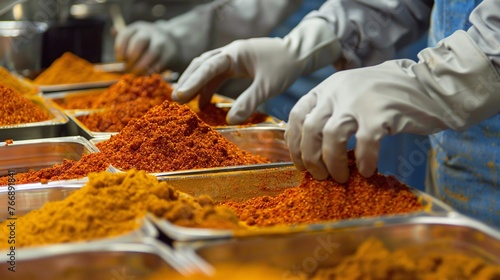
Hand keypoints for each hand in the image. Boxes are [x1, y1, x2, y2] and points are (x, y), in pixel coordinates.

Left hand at [114, 21, 176, 73]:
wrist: (171, 42)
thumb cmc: (146, 43)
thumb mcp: (135, 36)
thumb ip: (123, 38)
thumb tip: (112, 30)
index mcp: (137, 28)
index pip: (126, 34)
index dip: (120, 48)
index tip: (119, 59)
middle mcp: (149, 33)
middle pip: (140, 41)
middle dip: (132, 56)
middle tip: (128, 67)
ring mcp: (161, 43)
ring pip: (152, 53)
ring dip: (142, 65)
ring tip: (136, 73)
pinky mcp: (169, 54)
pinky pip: (160, 63)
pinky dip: (152, 70)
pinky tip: (146, 74)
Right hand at [172, 18, 340, 123]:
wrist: (298, 54)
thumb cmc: (284, 66)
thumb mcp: (268, 86)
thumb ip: (249, 102)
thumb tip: (231, 121)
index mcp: (235, 54)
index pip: (208, 67)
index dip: (193, 82)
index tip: (179, 97)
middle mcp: (230, 52)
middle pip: (201, 65)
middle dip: (187, 81)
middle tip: (174, 100)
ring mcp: (232, 57)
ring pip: (206, 69)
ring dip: (195, 83)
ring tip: (183, 101)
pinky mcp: (235, 64)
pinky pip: (215, 74)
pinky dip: (207, 87)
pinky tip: (204, 103)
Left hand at [286, 31, 499, 182]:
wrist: (429, 84)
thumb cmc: (388, 95)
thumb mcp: (351, 93)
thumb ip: (332, 112)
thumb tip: (314, 149)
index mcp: (328, 88)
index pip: (297, 114)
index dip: (294, 142)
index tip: (300, 162)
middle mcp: (338, 91)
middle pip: (310, 129)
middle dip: (311, 158)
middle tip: (320, 175)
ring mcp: (360, 100)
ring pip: (331, 136)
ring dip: (333, 162)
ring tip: (340, 177)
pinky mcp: (382, 112)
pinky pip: (365, 143)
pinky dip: (364, 161)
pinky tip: (368, 170)